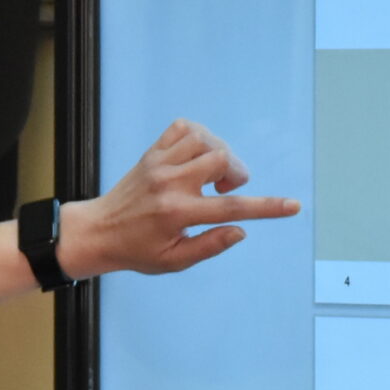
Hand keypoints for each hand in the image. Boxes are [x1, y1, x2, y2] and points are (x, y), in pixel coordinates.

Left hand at [59, 119, 298, 277]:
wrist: (97, 231)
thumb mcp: (173, 261)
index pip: (231, 208)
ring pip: (206, 139)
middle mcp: (170, 183)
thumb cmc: (136, 251)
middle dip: (237, 173)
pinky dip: (199, 136)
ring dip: (220, 153)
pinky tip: (198, 155)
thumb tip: (241, 231)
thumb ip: (209, 246)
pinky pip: (183, 128)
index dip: (266, 207)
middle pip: (222, 158)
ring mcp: (159, 164)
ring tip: (212, 175)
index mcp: (178, 213)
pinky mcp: (152, 153)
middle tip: (225, 190)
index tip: (292, 206)